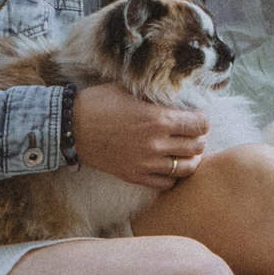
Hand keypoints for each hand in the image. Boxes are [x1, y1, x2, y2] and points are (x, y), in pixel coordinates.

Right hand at [72, 85, 210, 188]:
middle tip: (193, 133)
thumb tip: (178, 100)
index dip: (202, 120)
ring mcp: (146, 163)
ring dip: (190, 158)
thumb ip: (156, 98)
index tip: (198, 117)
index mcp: (158, 119)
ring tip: (185, 151)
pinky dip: (174, 175)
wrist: (71, 128)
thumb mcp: (131, 91)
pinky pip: (167, 183)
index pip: (200, 124)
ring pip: (187, 167)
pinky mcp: (135, 176)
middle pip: (197, 146)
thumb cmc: (99, 103)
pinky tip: (170, 165)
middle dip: (199, 138)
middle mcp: (156, 143)